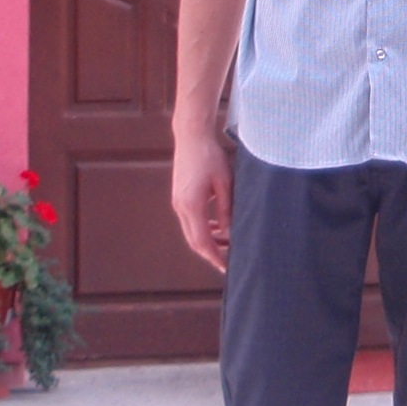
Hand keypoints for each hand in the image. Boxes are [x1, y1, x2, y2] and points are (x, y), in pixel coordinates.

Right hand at [172, 128, 234, 271]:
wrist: (191, 137)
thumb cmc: (210, 156)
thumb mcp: (225, 182)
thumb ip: (226, 209)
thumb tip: (228, 232)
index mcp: (192, 205)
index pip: (202, 241)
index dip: (214, 257)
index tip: (226, 268)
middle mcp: (181, 207)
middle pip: (194, 241)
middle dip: (211, 253)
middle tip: (228, 262)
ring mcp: (178, 202)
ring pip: (191, 232)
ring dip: (207, 241)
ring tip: (227, 244)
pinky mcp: (179, 197)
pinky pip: (190, 220)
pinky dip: (203, 228)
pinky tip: (217, 227)